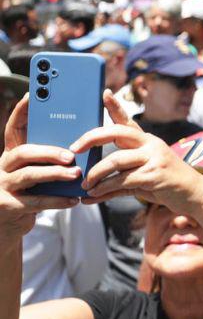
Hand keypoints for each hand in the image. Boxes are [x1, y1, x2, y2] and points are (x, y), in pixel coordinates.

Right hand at [0, 120, 80, 243]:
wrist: (7, 223)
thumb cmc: (29, 191)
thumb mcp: (35, 171)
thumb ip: (47, 158)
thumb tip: (80, 141)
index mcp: (11, 154)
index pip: (13, 128)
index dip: (21, 111)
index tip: (34, 95)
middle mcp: (2, 167)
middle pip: (22, 152)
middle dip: (48, 151)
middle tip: (70, 155)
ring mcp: (2, 186)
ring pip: (28, 175)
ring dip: (55, 174)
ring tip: (76, 174)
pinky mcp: (7, 206)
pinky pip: (35, 202)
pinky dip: (57, 200)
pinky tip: (74, 200)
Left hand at [74, 93, 198, 208]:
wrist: (195, 194)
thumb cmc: (167, 184)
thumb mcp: (144, 174)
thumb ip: (119, 177)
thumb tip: (90, 187)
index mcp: (147, 141)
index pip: (128, 120)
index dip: (115, 106)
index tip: (104, 93)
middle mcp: (151, 144)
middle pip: (117, 132)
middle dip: (92, 138)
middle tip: (75, 148)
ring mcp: (154, 158)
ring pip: (115, 160)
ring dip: (96, 173)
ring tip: (86, 184)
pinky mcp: (154, 175)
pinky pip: (122, 180)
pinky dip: (104, 189)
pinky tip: (94, 194)